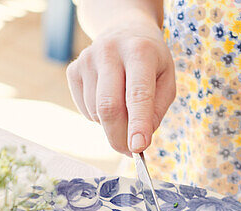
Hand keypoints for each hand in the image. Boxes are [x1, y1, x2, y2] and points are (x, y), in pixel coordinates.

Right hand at [66, 22, 174, 154]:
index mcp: (140, 51)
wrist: (124, 30)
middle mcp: (110, 51)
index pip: (138, 93)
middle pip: (108, 107)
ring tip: (124, 107)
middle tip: (129, 151)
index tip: (138, 148)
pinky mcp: (73, 70)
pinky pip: (84, 110)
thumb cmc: (150, 61)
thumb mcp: (166, 80)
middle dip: (118, 136)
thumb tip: (137, 141)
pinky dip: (98, 116)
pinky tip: (108, 98)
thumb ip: (156, 110)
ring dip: (111, 124)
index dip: (137, 123)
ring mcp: (87, 59)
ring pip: (96, 112)